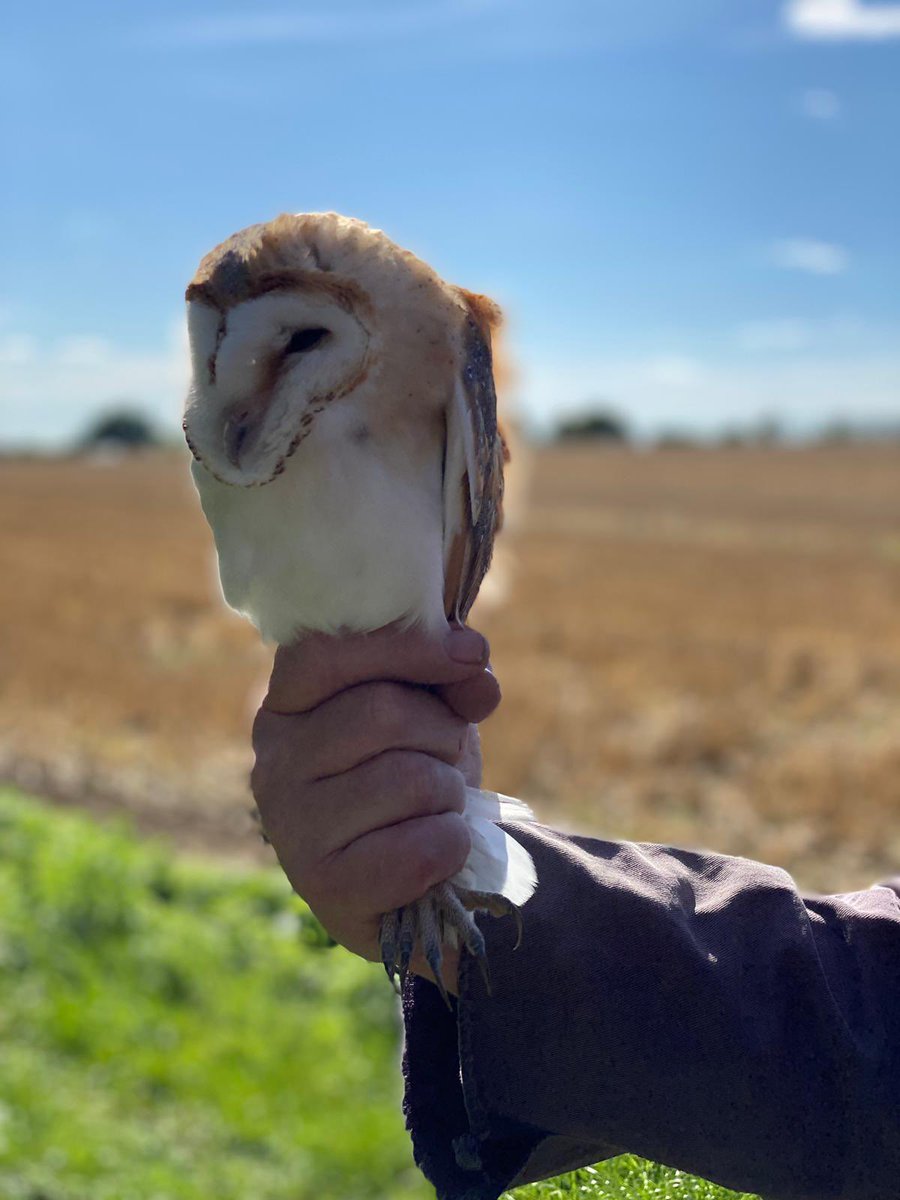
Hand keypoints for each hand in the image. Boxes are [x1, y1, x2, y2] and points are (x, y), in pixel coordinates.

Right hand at [250, 623, 499, 991]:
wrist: (415, 880)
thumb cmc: (415, 775)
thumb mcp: (433, 711)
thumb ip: (451, 676)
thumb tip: (475, 668)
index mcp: (287, 705)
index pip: (324, 653)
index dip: (405, 645)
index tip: (471, 654)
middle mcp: (274, 762)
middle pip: (381, 711)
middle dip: (442, 731)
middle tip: (446, 756)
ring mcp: (292, 829)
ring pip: (409, 780)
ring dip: (450, 793)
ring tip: (436, 808)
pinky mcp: (327, 889)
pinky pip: (421, 848)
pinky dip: (453, 845)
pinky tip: (437, 853)